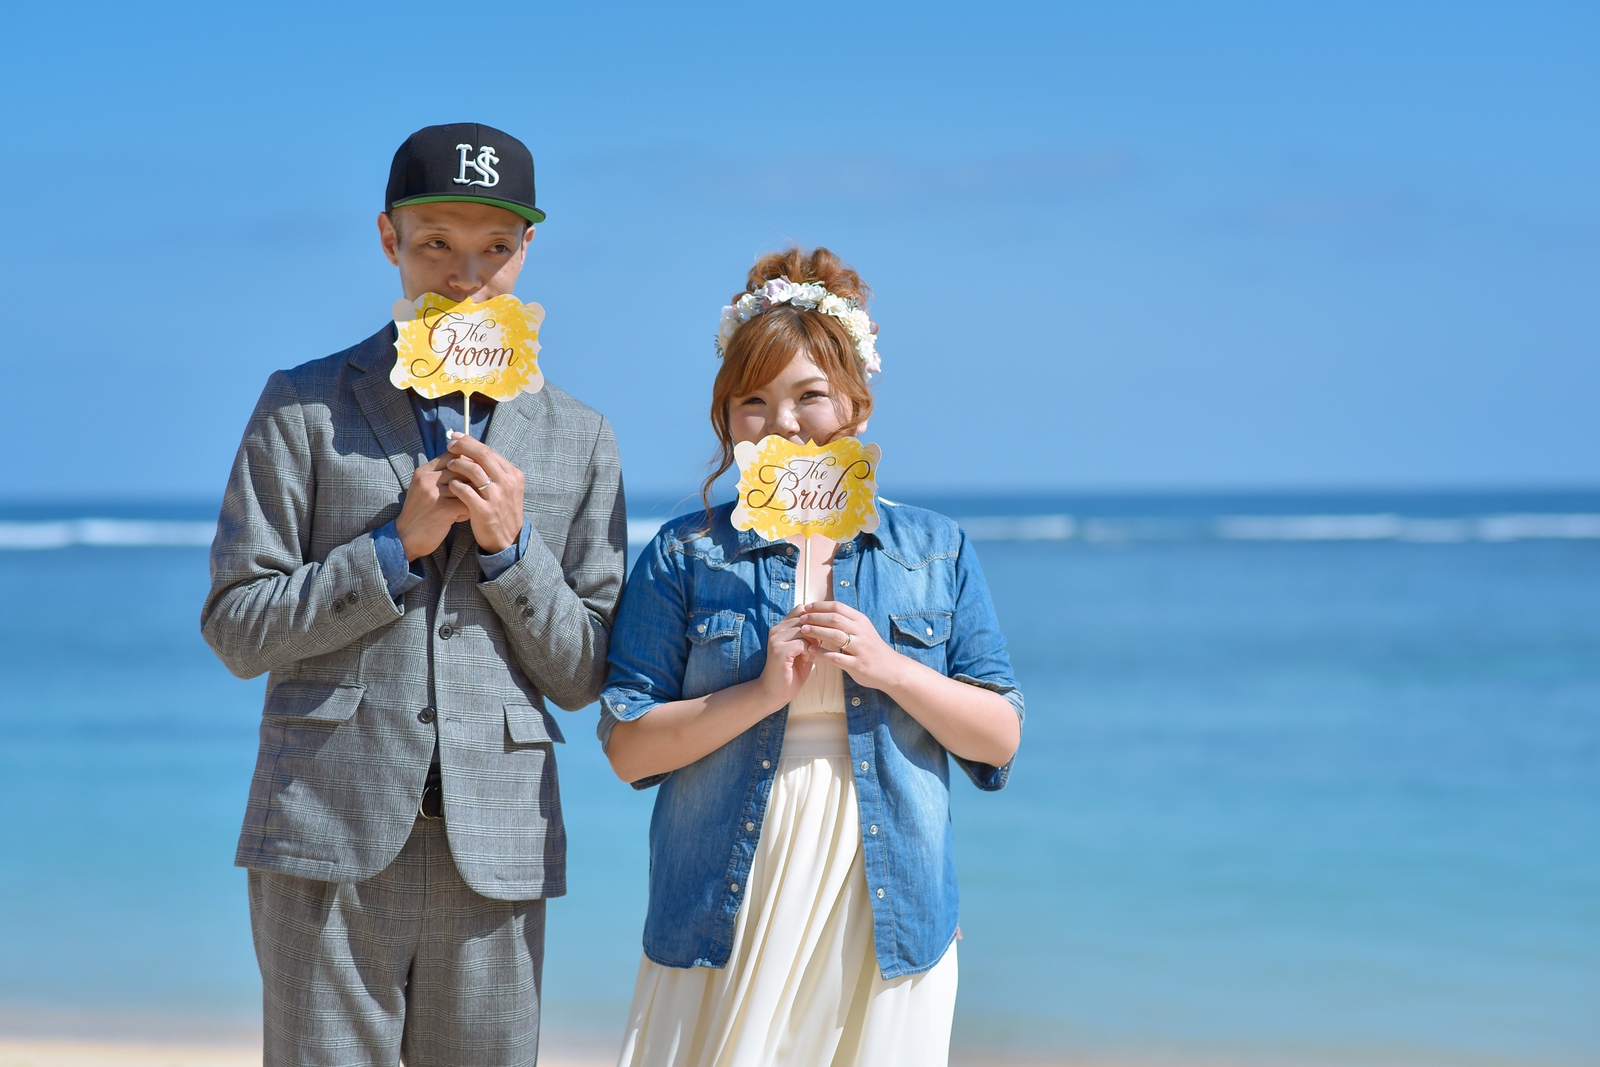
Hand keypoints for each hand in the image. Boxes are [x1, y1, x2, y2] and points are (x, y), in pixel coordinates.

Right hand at [396, 454, 470, 559]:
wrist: (405, 538)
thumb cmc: (420, 513)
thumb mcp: (424, 488)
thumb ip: (440, 475)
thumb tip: (468, 461)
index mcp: (424, 471)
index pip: (452, 455)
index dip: (467, 463)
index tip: (474, 474)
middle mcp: (428, 479)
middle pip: (462, 468)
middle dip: (474, 479)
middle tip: (477, 491)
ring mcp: (434, 493)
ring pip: (468, 485)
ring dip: (473, 495)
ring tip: (471, 504)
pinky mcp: (443, 508)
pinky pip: (468, 503)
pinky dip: (470, 510)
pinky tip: (466, 516)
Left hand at [441, 433, 525, 553]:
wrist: (507, 540)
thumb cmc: (502, 511)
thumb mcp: (507, 488)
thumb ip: (494, 471)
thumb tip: (473, 449)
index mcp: (513, 475)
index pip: (490, 451)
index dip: (470, 442)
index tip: (457, 437)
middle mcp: (507, 483)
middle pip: (483, 456)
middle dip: (463, 446)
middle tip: (450, 444)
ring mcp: (496, 497)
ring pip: (474, 470)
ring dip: (458, 464)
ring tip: (449, 464)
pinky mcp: (485, 511)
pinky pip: (465, 491)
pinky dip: (456, 484)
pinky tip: (451, 483)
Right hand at [757, 606, 814, 709]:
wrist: (775, 691)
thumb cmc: (792, 670)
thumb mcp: (803, 648)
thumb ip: (810, 635)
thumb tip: (827, 622)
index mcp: (781, 627)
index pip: (801, 610)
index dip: (814, 620)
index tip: (819, 634)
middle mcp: (776, 630)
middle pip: (805, 618)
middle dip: (816, 632)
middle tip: (816, 646)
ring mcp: (776, 639)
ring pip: (805, 630)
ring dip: (813, 642)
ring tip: (810, 654)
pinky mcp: (778, 651)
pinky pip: (801, 643)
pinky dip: (809, 651)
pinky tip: (807, 659)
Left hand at [799, 601, 908, 690]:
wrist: (891, 669)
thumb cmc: (871, 648)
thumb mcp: (863, 630)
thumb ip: (846, 621)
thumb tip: (823, 611)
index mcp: (861, 621)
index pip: (838, 607)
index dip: (820, 606)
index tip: (806, 608)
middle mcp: (861, 632)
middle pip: (835, 619)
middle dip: (815, 617)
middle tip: (801, 619)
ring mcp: (860, 649)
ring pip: (835, 636)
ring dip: (817, 632)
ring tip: (803, 631)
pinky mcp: (857, 664)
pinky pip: (837, 657)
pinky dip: (822, 653)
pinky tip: (811, 651)